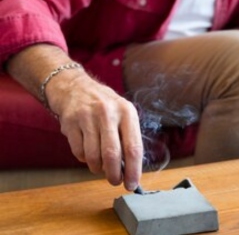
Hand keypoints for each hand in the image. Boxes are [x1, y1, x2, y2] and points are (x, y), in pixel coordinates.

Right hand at [47, 69, 142, 190]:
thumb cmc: (105, 107)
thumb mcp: (123, 114)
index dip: (133, 170)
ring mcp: (87, 117)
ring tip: (100, 164)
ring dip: (97, 167)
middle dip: (114, 174)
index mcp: (127, 112)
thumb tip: (131, 170)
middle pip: (112, 154)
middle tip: (115, 180)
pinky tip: (87, 149)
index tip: (132, 184)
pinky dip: (84, 158)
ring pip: (93, 157)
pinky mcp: (70, 122)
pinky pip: (79, 152)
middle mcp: (108, 112)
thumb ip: (128, 138)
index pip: (133, 147)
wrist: (76, 88)